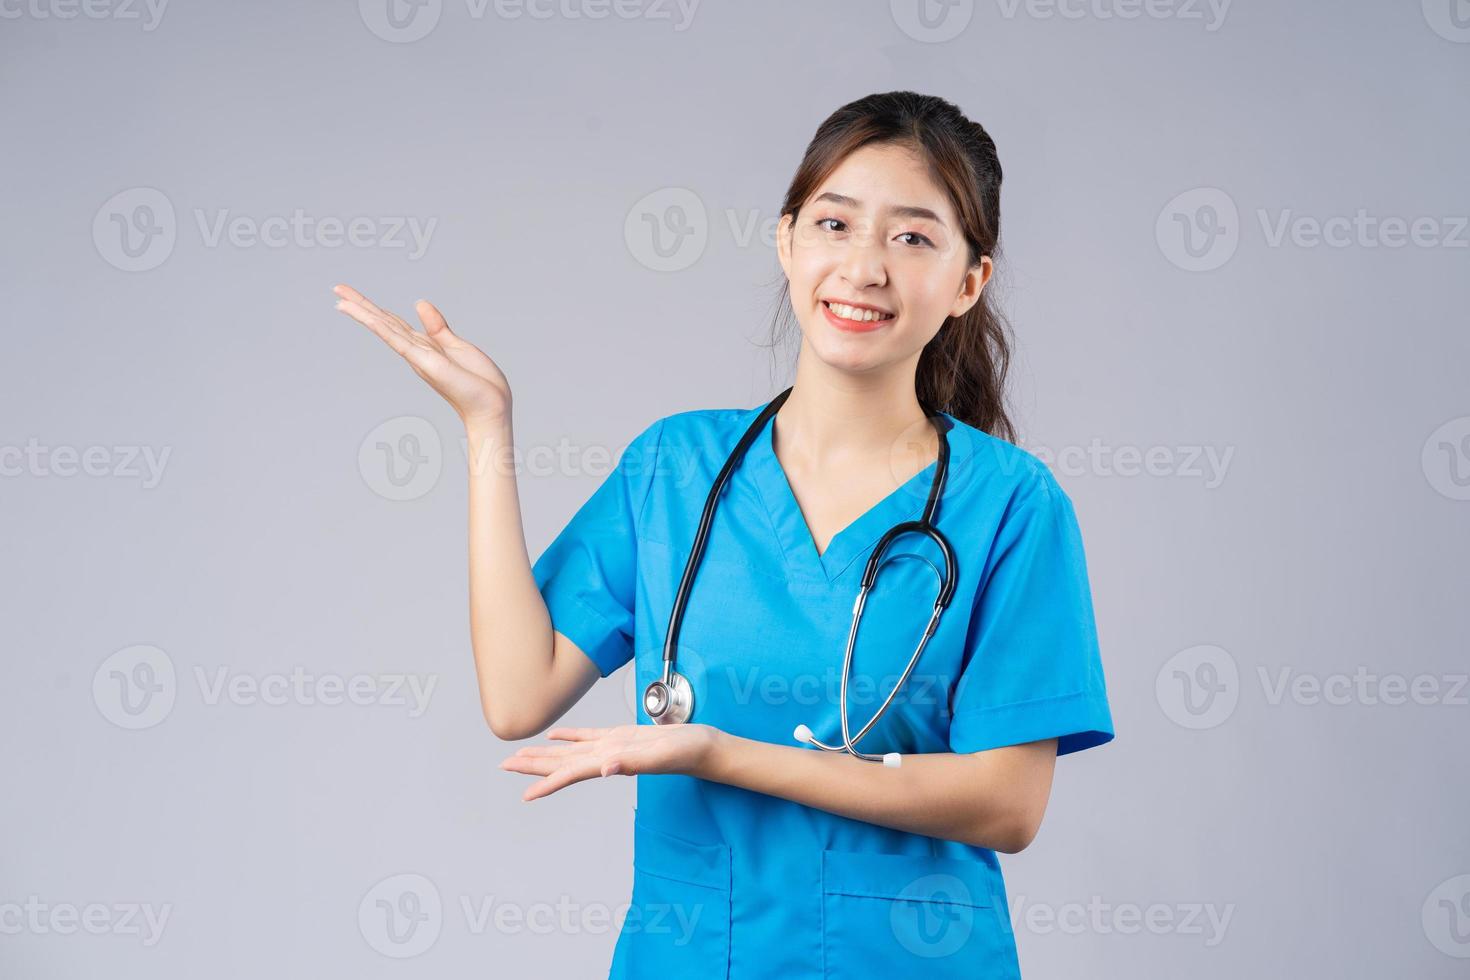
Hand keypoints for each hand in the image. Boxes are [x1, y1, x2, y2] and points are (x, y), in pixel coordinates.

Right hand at [332, 283, 510, 426]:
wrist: (491, 407)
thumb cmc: (478, 383)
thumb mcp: (457, 345)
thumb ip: (437, 326)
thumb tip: (419, 303)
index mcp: (423, 346)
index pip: (393, 322)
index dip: (374, 308)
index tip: (352, 294)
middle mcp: (415, 352)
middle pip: (383, 323)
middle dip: (360, 305)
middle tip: (336, 288)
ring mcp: (418, 357)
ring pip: (385, 329)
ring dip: (363, 314)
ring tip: (339, 299)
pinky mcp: (426, 362)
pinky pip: (400, 341)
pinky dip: (383, 328)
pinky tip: (368, 317)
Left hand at [498, 724, 722, 801]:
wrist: (704, 747)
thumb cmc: (687, 753)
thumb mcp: (661, 756)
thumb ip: (634, 762)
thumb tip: (605, 769)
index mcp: (611, 761)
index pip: (571, 774)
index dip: (546, 782)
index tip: (524, 795)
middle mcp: (606, 756)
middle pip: (563, 763)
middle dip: (534, 766)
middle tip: (504, 766)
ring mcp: (613, 746)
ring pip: (571, 751)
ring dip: (546, 753)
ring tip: (521, 753)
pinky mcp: (621, 736)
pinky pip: (588, 737)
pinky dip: (569, 736)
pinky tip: (556, 736)